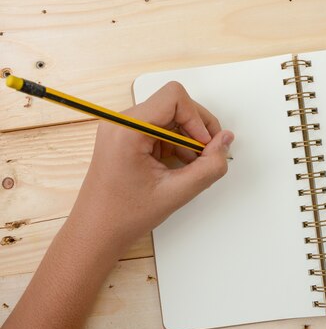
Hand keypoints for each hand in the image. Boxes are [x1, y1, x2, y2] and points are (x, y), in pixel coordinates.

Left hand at [71, 81, 233, 250]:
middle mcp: (122, 121)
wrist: (96, 231)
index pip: (174, 97)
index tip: (205, 145)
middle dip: (197, 128)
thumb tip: (226, 140)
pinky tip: (179, 165)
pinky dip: (177, 143)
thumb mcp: (176, 192)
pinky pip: (161, 127)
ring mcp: (123, 128)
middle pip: (174, 104)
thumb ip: (209, 166)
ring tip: (191, 165)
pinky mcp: (127, 136)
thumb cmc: (124, 215)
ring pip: (170, 115)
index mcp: (128, 129)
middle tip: (207, 155)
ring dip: (188, 137)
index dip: (197, 118)